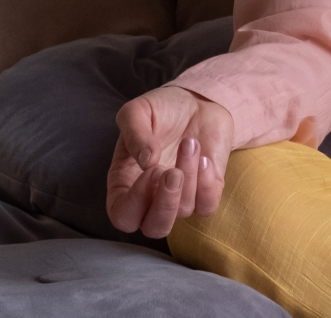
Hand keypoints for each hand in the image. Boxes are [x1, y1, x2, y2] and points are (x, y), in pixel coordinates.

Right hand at [106, 85, 233, 238]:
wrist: (197, 102)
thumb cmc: (160, 110)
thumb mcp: (137, 111)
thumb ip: (134, 134)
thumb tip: (146, 160)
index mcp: (125, 183)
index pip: (123, 216)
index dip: (135, 203)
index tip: (151, 171)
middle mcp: (151, 196)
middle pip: (154, 228)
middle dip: (165, 204)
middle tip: (172, 172)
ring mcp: (180, 196)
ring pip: (184, 209)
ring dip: (189, 174)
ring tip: (190, 142)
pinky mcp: (206, 191)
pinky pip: (208, 205)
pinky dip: (207, 184)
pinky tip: (204, 157)